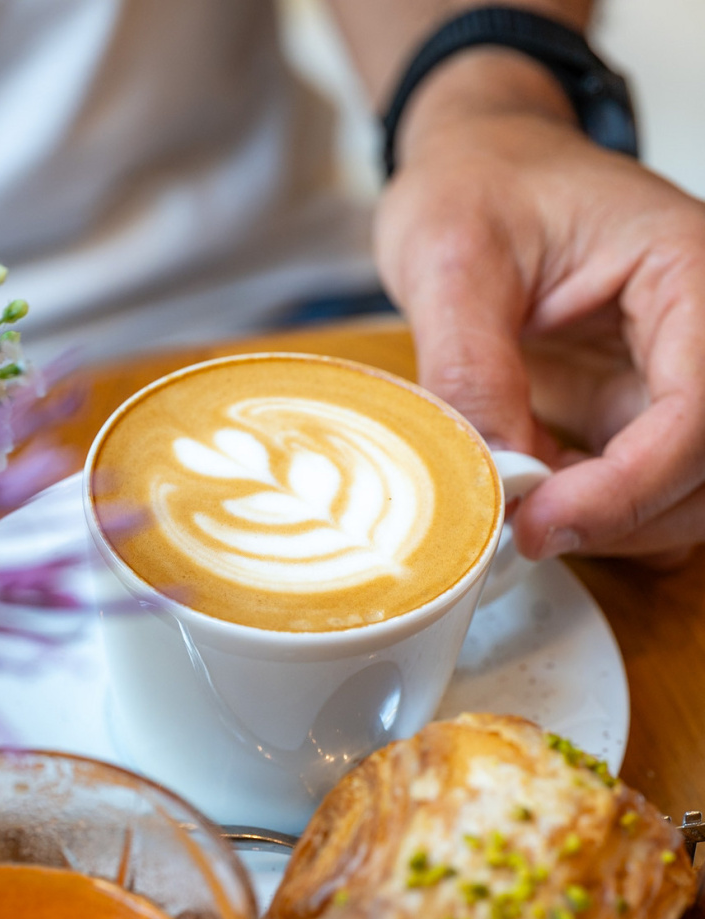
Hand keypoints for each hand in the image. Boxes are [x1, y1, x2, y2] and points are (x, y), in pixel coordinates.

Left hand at [375, 58, 704, 562]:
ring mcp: (673, 377)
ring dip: (607, 525)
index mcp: (687, 271)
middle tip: (523, 532)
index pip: (698, 408)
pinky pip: (638, 488)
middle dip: (621, 517)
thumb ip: (471, 365)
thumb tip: (492, 471)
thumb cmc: (479, 184)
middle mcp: (701, 331)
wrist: (480, 171)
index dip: (628, 486)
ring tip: (518, 513)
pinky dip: (589, 514)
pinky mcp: (637, 411)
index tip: (542, 522)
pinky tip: (529, 501)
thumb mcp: (452, 257)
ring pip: (685, 493)